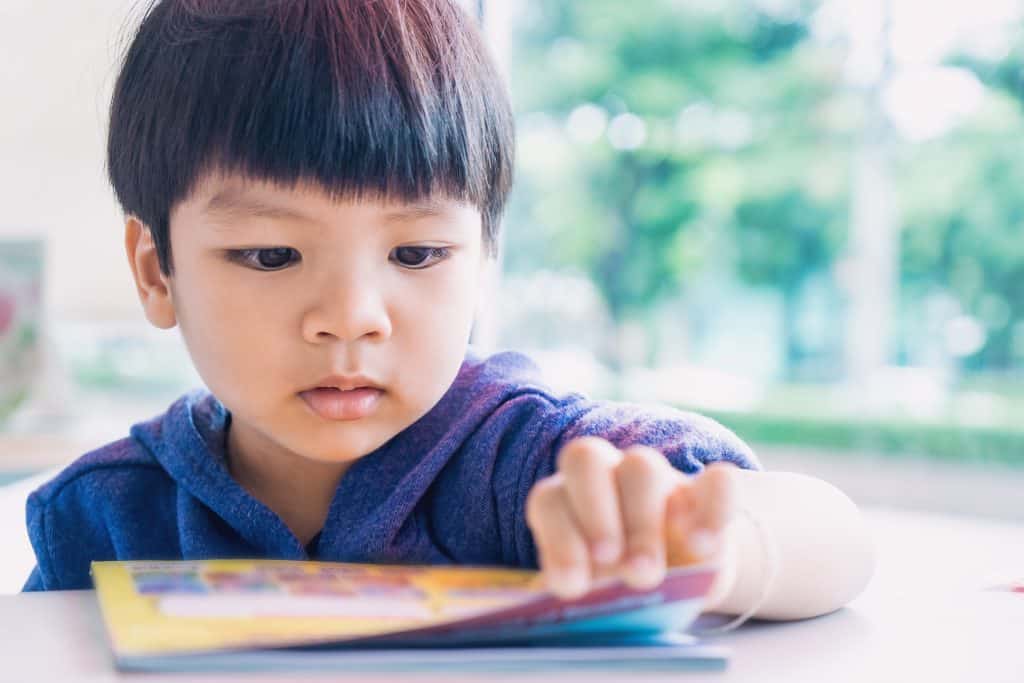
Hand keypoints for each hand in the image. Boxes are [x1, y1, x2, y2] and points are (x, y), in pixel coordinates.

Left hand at [525, 436, 736, 598]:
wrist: (681, 584)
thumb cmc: (621, 590)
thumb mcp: (595, 598)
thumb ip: (579, 594)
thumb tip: (552, 605)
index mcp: (568, 499)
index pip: (550, 498)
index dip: (557, 539)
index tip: (570, 586)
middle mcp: (607, 476)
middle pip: (588, 460)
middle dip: (595, 514)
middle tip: (609, 565)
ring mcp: (658, 478)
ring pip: (641, 466)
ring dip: (641, 523)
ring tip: (645, 576)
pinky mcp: (707, 491)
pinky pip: (717, 480)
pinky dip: (711, 509)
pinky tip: (702, 547)